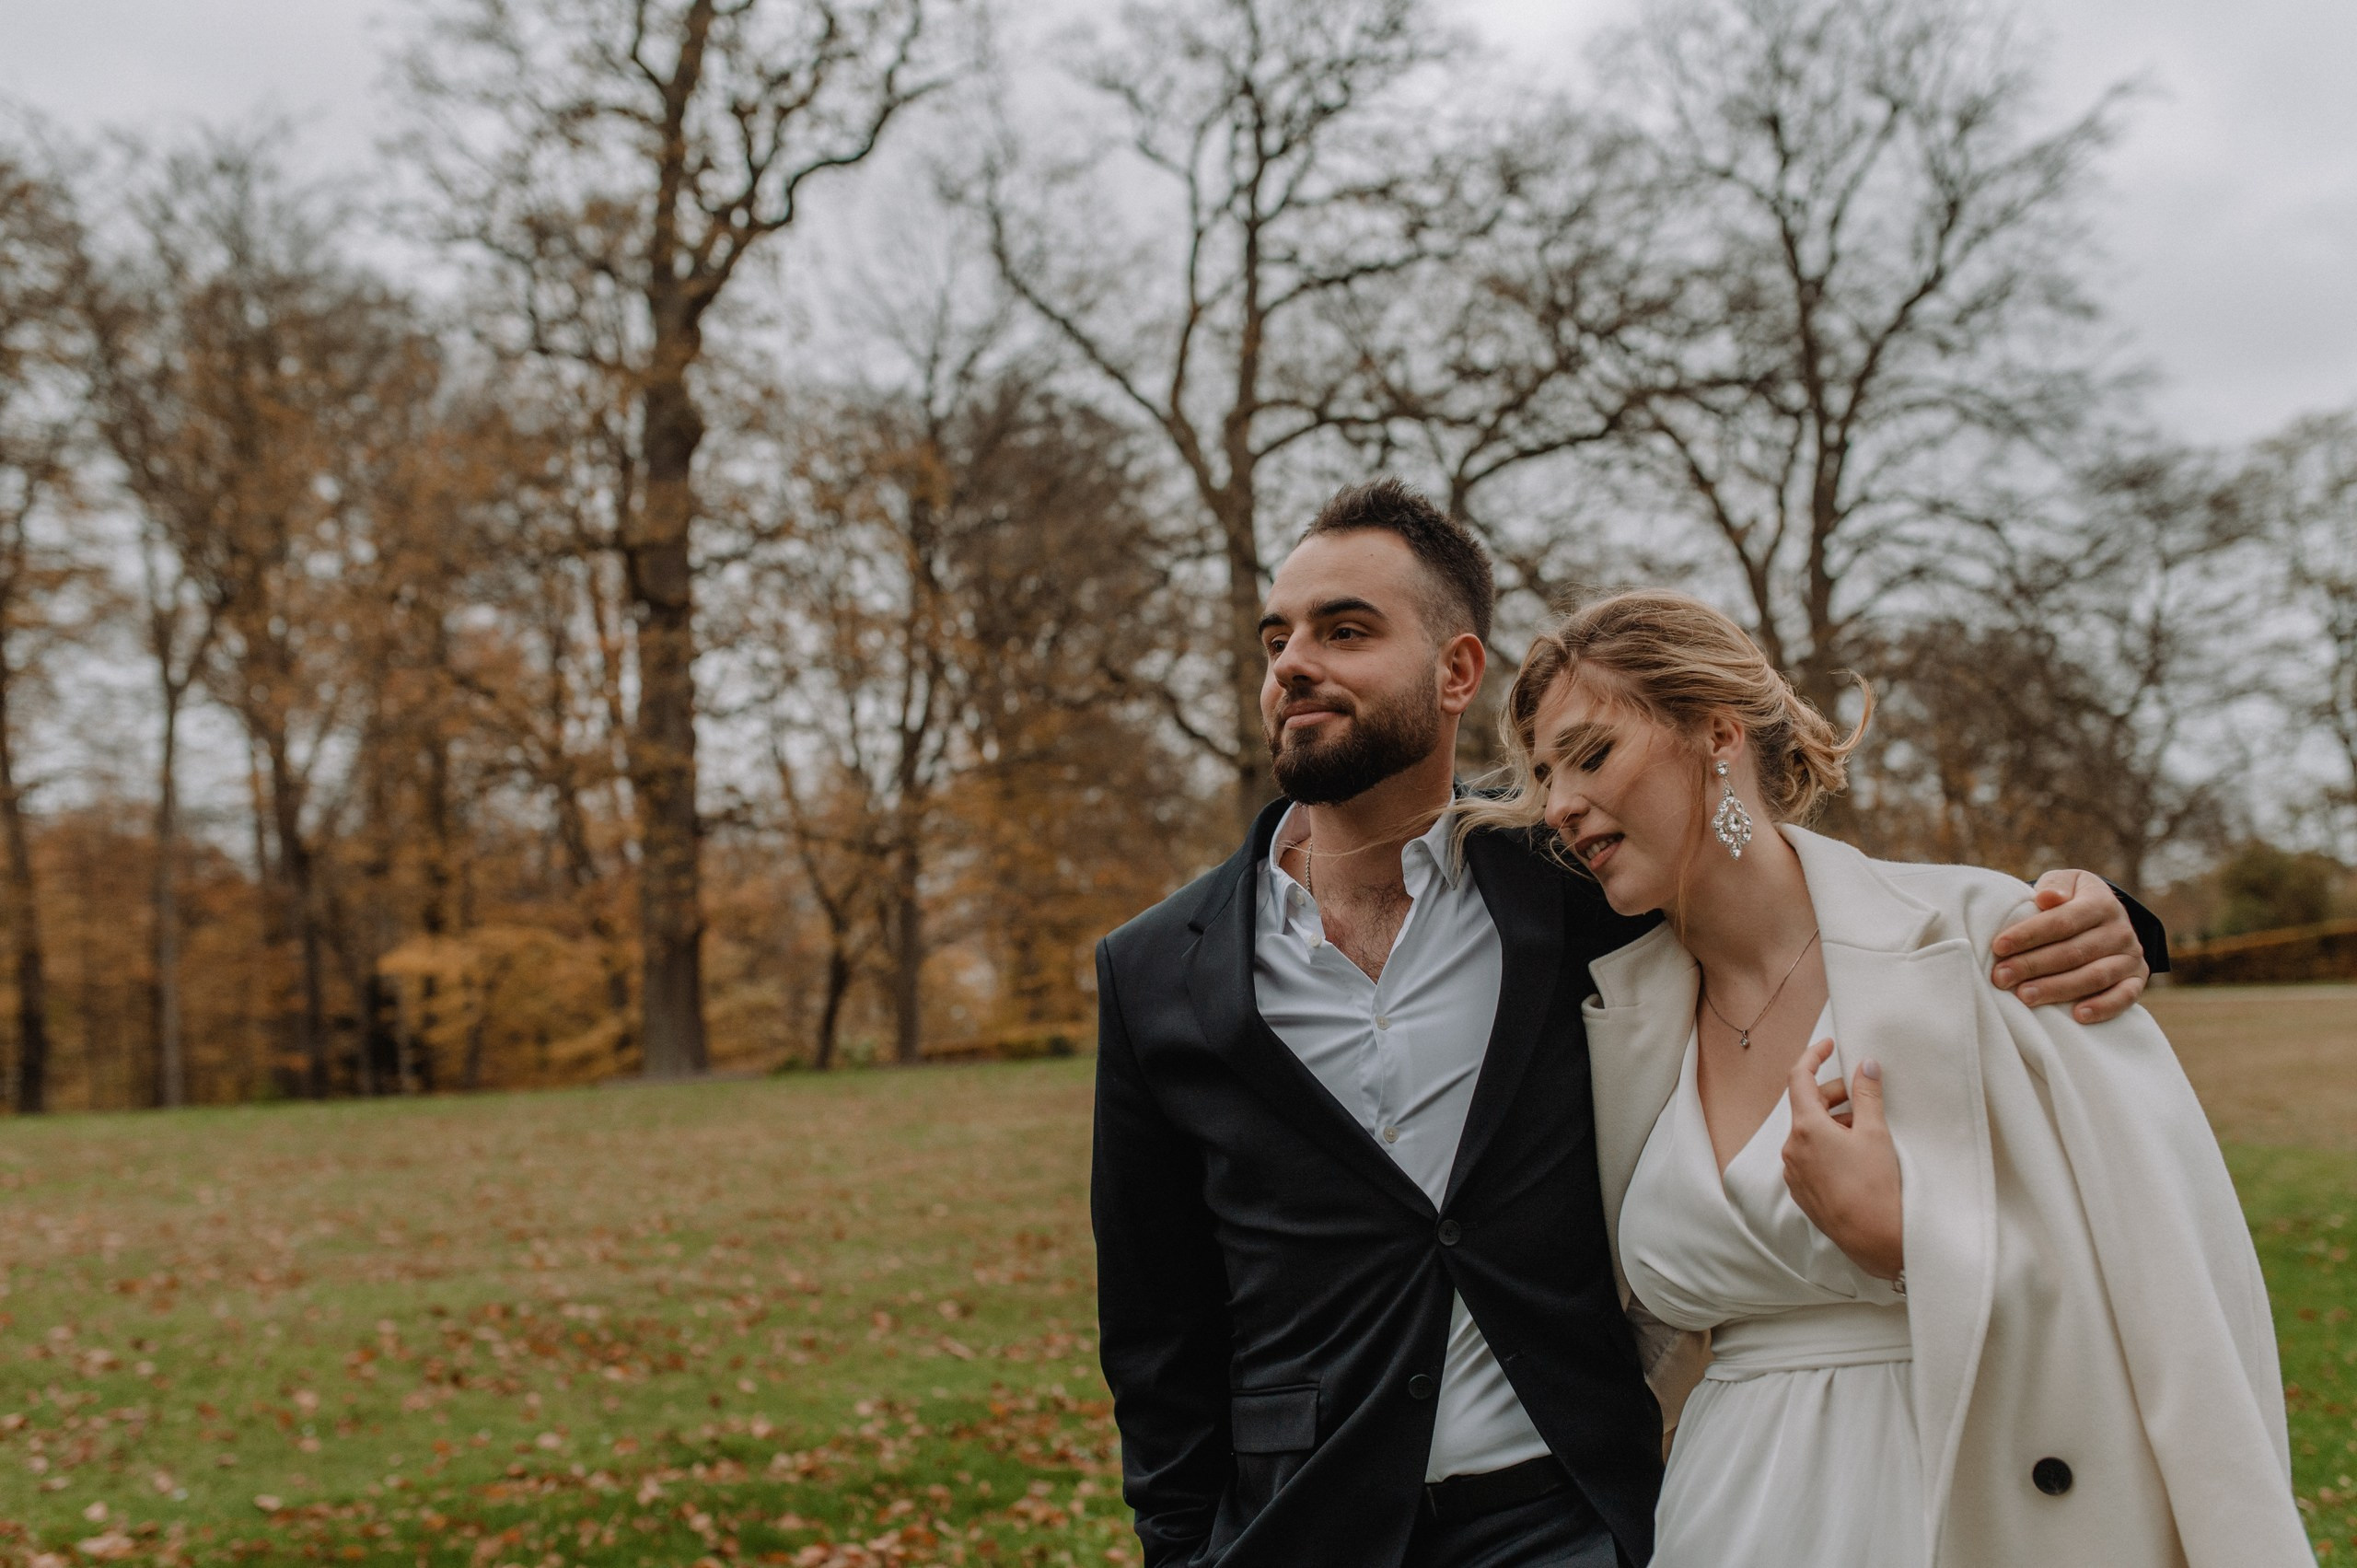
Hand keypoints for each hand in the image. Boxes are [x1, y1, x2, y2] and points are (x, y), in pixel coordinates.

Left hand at [1782, 1038, 1903, 1280]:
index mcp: (1805, 1128)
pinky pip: (1809, 1156)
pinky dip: (1827, 1145)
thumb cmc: (1877, 1185)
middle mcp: (1791, 1148)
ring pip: (1809, 1132)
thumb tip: (1865, 1064)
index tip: (1828, 1046)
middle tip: (1863, 1095)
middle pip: (1806, 1106)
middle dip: (1833, 1095)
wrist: (1875, 1239)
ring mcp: (1794, 1172)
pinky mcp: (1802, 1191)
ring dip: (1833, 1122)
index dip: (1813, 1056)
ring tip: (1865, 1129)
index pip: (1799, 1077)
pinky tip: (1855, 1154)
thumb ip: (1867, 1094)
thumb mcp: (1875, 1132)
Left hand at [1991, 870, 2148, 1023]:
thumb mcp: (2064, 882)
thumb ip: (2055, 886)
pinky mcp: (2137, 979)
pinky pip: (2125, 997)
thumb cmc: (2071, 899)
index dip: (2029, 934)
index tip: (1998, 947)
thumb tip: (2048, 898)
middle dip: (2033, 966)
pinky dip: (2103, 1007)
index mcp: (2101, 902)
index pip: (2062, 921)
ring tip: (2024, 996)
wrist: (2106, 915)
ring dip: (2057, 989)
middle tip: (2001, 978)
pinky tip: (2077, 1016)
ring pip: (2094, 976)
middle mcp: (2120, 930)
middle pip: (2074, 952)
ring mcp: (2130, 956)